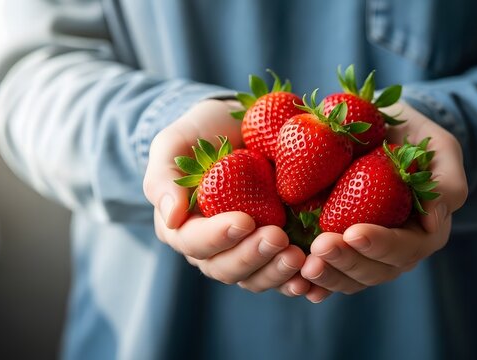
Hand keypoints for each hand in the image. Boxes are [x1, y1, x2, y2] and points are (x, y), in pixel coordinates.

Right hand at [143, 99, 309, 295]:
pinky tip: (313, 279)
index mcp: (183, 227)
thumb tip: (171, 218)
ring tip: (299, 257)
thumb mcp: (175, 142)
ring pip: (256, 278)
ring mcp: (245, 251)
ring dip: (277, 272)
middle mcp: (213, 248)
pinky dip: (298, 280)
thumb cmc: (203, 133)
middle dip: (253, 256)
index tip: (244, 220)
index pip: (195, 242)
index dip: (218, 237)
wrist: (240, 126)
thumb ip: (164, 178)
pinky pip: (283, 275)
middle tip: (278, 237)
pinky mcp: (274, 250)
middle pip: (227, 268)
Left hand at [300, 102, 467, 301]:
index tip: (353, 232)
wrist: (386, 136)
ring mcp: (368, 255)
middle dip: (347, 262)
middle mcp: (397, 252)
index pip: (404, 248)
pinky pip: (330, 274)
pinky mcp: (343, 252)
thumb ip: (447, 183)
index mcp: (424, 233)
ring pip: (350, 279)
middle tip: (319, 248)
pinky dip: (313, 282)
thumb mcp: (442, 151)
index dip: (379, 244)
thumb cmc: (418, 142)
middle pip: (374, 270)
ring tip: (304, 265)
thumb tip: (433, 222)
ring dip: (327, 275)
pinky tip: (295, 283)